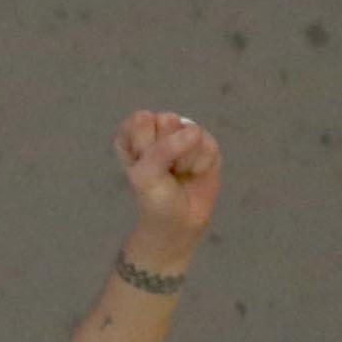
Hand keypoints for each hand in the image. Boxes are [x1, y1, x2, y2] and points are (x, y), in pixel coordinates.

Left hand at [114, 109, 221, 252]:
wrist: (178, 221)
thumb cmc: (154, 197)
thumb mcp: (146, 174)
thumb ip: (163, 149)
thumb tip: (195, 132)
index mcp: (134, 129)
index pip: (142, 119)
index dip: (143, 147)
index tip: (142, 166)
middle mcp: (159, 126)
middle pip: (167, 120)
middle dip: (164, 151)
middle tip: (162, 171)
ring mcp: (184, 132)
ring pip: (189, 132)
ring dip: (183, 160)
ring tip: (177, 172)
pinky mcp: (206, 142)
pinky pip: (207, 145)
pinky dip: (200, 165)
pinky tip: (193, 173)